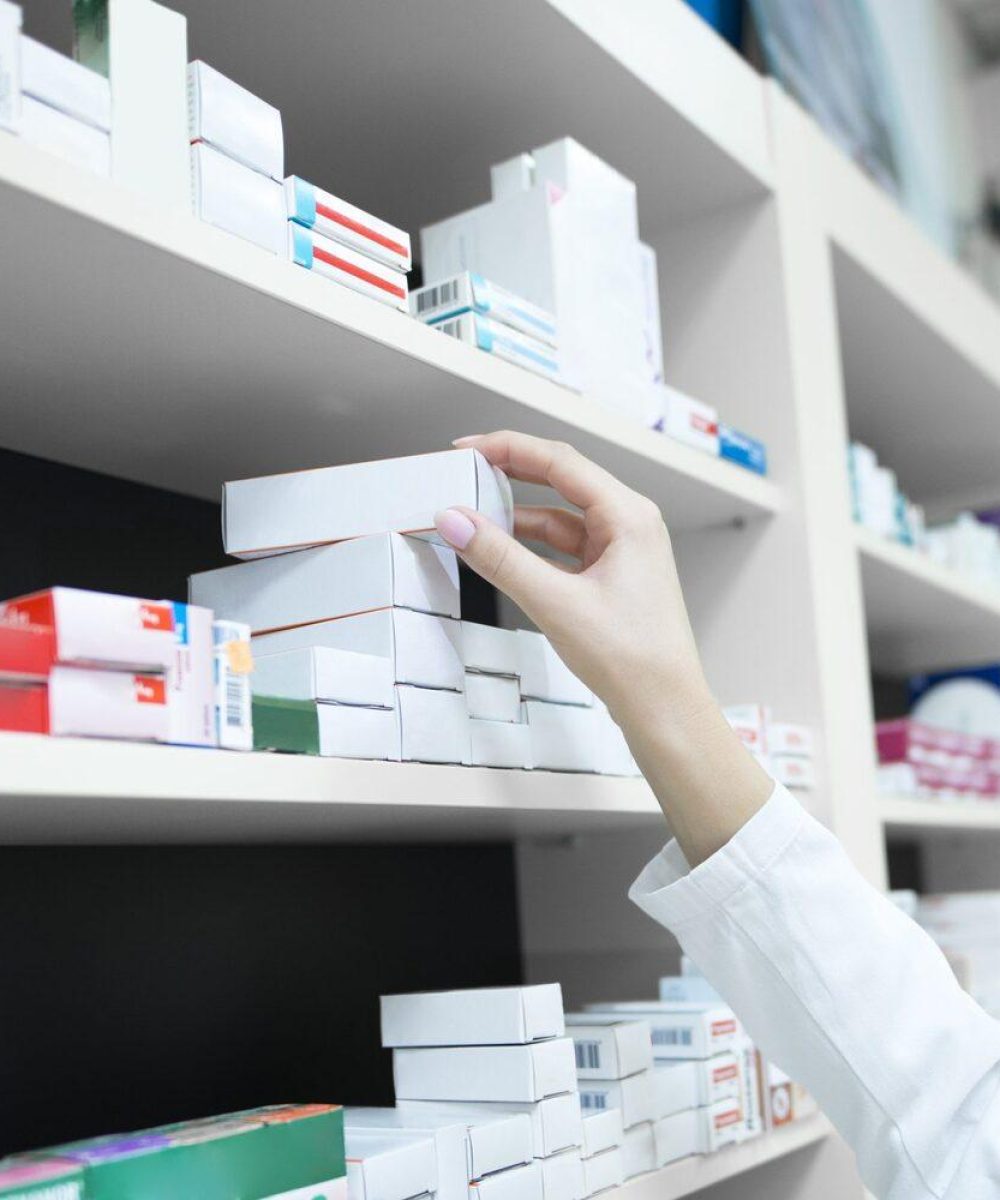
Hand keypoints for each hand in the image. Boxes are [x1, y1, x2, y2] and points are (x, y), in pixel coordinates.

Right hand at [434, 430, 709, 726]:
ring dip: (518, 514)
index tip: (467, 449)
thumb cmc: (632, 658)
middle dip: (511, 473)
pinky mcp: (612, 576)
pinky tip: (502, 551)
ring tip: (474, 515)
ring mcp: (623, 551)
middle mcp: (630, 524)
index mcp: (629, 516)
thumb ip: (500, 558)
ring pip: (561, 516)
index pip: (560, 462)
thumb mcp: (555, 603)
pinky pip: (565, 546)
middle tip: (466, 471)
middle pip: (561, 481)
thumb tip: (456, 521)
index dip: (508, 448)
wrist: (664, 708)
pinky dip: (531, 545)